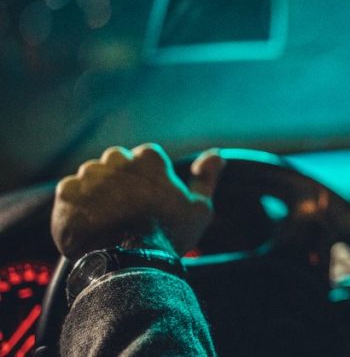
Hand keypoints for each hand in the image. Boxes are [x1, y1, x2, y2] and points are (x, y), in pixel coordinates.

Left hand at [51, 143, 222, 259]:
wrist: (129, 261)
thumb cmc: (167, 234)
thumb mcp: (199, 209)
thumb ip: (207, 178)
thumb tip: (216, 155)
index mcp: (149, 158)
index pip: (145, 158)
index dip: (147, 180)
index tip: (148, 200)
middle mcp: (117, 159)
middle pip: (116, 162)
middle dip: (120, 180)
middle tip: (127, 210)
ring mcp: (89, 175)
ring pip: (91, 176)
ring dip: (96, 192)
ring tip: (106, 220)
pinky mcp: (66, 193)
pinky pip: (69, 192)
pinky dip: (76, 206)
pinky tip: (89, 224)